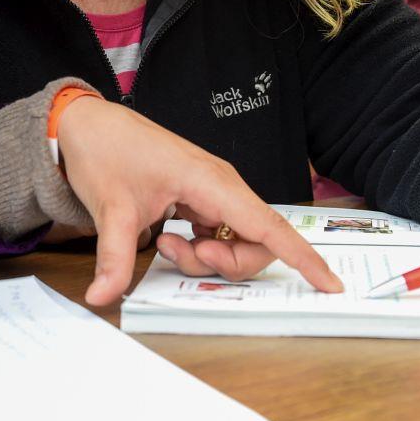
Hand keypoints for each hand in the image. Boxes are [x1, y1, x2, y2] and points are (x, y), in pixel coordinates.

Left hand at [55, 96, 342, 304]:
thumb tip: (102, 296)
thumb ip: (114, 258)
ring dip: (208, 257)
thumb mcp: (109, 209)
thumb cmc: (106, 152)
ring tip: (165, 243)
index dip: (302, 257)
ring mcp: (212, 191)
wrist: (88, 125)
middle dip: (227, 263)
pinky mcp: (200, 197)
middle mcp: (220, 184)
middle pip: (256, 242)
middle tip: (178, 253)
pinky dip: (200, 248)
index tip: (331, 284)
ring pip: (237, 241)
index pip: (268, 225)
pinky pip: (219, 234)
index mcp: (210, 181)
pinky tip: (169, 238)